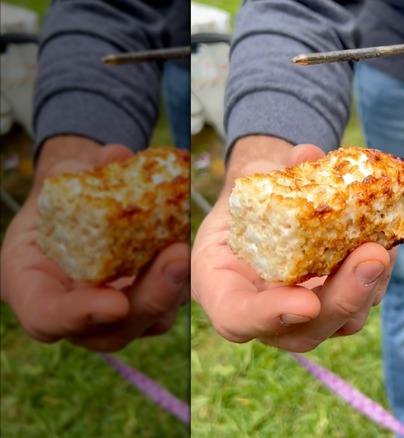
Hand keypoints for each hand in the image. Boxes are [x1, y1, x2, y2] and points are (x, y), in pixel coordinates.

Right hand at [0, 138, 189, 351]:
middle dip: (149, 298)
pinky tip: (192, 250)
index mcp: (31, 288)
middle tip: (176, 260)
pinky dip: (182, 279)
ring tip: (187, 251)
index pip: (48, 317)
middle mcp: (72, 314)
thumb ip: (83, 172)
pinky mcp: (145, 303)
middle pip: (110, 331)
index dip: (79, 314)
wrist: (82, 204)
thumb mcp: (63, 179)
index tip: (115, 302)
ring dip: (173, 289)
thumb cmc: (62, 193)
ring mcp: (111, 316)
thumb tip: (117, 154)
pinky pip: (168, 303)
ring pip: (147, 322)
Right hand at [191, 137, 394, 351]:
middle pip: (305, 332)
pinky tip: (390, 239)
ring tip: (385, 243)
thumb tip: (308, 155)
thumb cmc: (251, 200)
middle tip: (372, 257)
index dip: (271, 315)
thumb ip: (272, 173)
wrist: (270, 210)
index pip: (239, 318)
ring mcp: (306, 317)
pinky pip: (365, 299)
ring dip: (371, 284)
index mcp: (224, 290)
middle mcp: (266, 316)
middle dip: (344, 298)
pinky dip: (381, 271)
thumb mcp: (250, 183)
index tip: (306, 302)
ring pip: (343, 321)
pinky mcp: (340, 304)